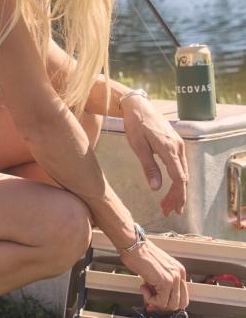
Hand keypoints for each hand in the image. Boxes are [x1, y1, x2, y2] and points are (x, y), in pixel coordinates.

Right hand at [120, 240, 187, 311]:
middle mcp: (179, 274)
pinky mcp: (165, 282)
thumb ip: (159, 283)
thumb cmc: (140, 254)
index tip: (157, 301)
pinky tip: (143, 287)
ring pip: (171, 305)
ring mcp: (174, 278)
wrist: (134, 246)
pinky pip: (161, 302)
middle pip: (180, 303)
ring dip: (156, 302)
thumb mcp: (155, 269)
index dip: (168, 301)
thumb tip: (156, 298)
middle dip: (164, 305)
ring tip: (146, 290)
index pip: (182, 296)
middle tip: (151, 299)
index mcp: (179, 271)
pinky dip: (150, 299)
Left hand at [122, 96, 187, 215]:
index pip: (179, 178)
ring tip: (167, 205)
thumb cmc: (135, 124)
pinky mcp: (175, 143)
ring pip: (182, 172)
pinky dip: (176, 179)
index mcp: (169, 149)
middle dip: (177, 197)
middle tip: (168, 212)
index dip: (177, 195)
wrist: (138, 106)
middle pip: (183, 178)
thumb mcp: (138, 146)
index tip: (174, 209)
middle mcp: (178, 147)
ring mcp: (178, 145)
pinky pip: (180, 165)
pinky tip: (170, 187)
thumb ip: (149, 167)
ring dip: (177, 190)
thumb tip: (156, 188)